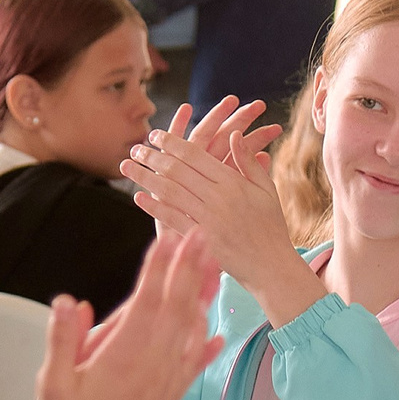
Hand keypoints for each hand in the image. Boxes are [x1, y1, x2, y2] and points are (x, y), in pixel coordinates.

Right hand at [33, 232, 224, 399]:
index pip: (146, 299)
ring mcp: (168, 376)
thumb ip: (61, 340)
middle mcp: (153, 360)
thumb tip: (67, 301)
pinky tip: (218, 333)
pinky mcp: (174, 393)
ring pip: (192, 328)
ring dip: (203, 295)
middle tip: (201, 234)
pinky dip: (208, 343)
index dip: (159, 267)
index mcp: (124, 353)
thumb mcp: (53, 384)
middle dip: (189, 267)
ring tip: (214, 266)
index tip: (169, 237)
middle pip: (176, 305)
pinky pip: (196, 361)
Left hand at [123, 106, 314, 319]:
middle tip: (135, 148)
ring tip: (127, 167)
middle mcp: (218, 198)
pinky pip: (172, 219)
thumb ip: (248, 162)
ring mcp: (208, 219)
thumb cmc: (271, 226)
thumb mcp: (266, 189)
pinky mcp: (200, 240)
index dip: (172, 142)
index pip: (196, 155)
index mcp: (233, 183)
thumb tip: (233, 134)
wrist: (270, 266)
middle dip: (152, 156)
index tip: (155, 135)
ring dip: (145, 177)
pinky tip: (139, 197)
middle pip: (177, 170)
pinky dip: (154, 207)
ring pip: (170, 191)